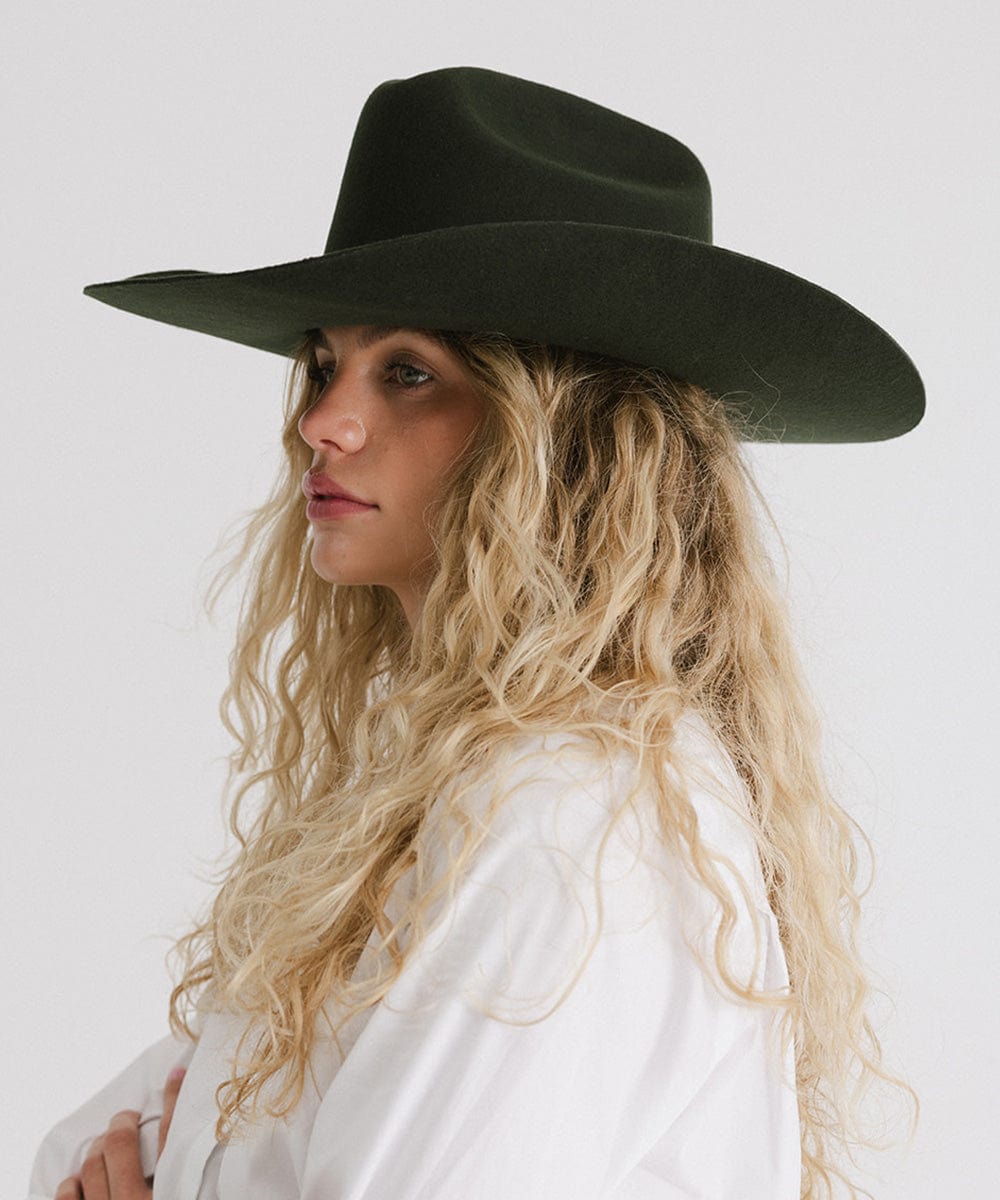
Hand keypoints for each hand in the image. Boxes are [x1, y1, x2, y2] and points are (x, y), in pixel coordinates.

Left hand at [54, 1067, 185, 1199]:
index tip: (175, 1075)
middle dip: (121, 1123)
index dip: (172, 1100)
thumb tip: (211, 1155)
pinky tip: (79, 1182)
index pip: (170, 1136)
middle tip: (125, 1119)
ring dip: (96, 1151)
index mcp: (169, 1196)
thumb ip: (190, 1181)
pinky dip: (71, 1185)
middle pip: (120, 1144)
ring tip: (103, 1148)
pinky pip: (67, 1197)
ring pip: (91, 1166)